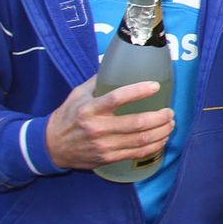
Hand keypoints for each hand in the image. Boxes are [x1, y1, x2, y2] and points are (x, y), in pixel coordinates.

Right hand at [45, 79, 173, 170]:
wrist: (51, 146)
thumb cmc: (68, 116)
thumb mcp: (77, 94)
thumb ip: (98, 81)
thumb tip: (117, 65)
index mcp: (90, 109)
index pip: (117, 98)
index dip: (139, 91)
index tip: (156, 86)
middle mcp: (97, 128)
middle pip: (136, 123)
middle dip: (159, 117)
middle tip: (170, 111)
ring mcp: (103, 145)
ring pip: (140, 140)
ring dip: (161, 132)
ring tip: (170, 124)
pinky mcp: (108, 158)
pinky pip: (136, 153)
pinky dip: (154, 146)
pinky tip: (162, 139)